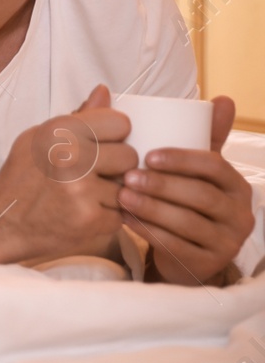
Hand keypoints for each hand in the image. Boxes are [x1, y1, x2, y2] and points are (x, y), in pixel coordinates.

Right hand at [0, 84, 136, 263]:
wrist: (1, 222)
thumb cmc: (22, 178)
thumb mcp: (40, 138)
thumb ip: (78, 118)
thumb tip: (104, 91)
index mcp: (59, 130)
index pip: (120, 123)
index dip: (114, 136)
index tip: (101, 146)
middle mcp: (71, 156)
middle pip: (129, 156)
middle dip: (115, 168)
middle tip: (91, 176)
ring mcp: (82, 190)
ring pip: (126, 187)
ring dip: (110, 195)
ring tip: (83, 197)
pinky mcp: (90, 219)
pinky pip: (121, 214)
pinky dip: (105, 218)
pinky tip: (82, 214)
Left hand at [121, 96, 254, 285]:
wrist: (185, 252)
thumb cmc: (186, 199)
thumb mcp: (196, 169)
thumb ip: (204, 135)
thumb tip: (221, 97)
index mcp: (237, 186)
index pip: (215, 166)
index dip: (183, 159)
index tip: (149, 154)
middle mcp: (240, 215)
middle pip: (201, 196)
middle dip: (162, 184)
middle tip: (129, 176)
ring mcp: (226, 243)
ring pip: (187, 222)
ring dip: (151, 207)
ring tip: (121, 196)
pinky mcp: (207, 265)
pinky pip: (176, 247)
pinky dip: (147, 231)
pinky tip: (124, 219)